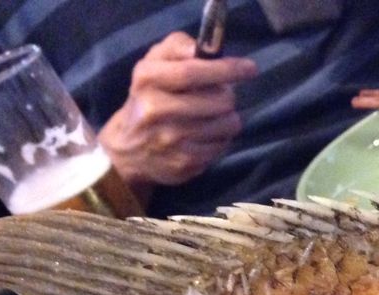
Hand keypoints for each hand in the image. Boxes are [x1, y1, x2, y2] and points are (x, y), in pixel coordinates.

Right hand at [99, 32, 256, 202]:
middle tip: (221, 95)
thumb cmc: (149, 97)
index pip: (192, 72)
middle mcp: (156, 110)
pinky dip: (221, 138)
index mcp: (148, 80)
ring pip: (227, 125)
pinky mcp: (184, 163)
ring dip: (228, 118)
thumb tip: (200, 48)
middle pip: (218, 101)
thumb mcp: (153, 64)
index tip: (250, 69)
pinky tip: (206, 135)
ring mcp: (170, 140)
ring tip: (213, 116)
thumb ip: (177, 47)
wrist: (128, 149)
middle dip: (229, 96)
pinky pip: (222, 146)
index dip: (226, 69)